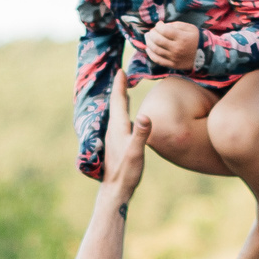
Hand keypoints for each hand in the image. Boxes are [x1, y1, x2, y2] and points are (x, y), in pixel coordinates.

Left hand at [101, 69, 151, 201]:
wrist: (115, 189)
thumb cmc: (127, 172)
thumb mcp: (136, 152)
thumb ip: (141, 134)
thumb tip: (145, 115)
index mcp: (118, 127)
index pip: (118, 100)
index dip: (119, 85)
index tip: (120, 69)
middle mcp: (113, 129)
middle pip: (115, 103)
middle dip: (118, 87)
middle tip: (120, 73)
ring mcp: (113, 136)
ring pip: (116, 112)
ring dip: (119, 99)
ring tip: (122, 89)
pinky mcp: (116, 143)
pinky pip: (119, 120)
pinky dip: (122, 111)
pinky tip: (125, 114)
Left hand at [143, 20, 200, 71]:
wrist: (205, 56)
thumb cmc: (196, 39)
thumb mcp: (190, 28)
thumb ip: (176, 25)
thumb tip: (162, 26)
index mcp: (182, 37)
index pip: (164, 30)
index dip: (158, 25)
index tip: (159, 24)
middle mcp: (177, 48)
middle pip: (157, 40)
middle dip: (151, 33)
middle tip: (152, 31)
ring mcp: (174, 58)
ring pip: (155, 50)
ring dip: (148, 42)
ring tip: (148, 37)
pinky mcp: (172, 65)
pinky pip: (157, 60)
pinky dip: (150, 54)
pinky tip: (148, 49)